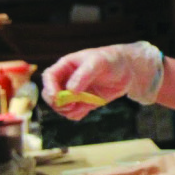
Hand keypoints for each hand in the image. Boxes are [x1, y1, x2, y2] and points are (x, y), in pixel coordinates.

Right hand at [40, 41, 162, 119]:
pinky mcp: (82, 103)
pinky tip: (88, 109)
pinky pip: (72, 114)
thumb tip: (70, 90)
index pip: (48, 77)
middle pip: (50, 95)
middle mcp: (66, 80)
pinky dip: (77, 115)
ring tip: (84, 106)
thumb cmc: (111, 60)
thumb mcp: (98, 62)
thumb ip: (83, 75)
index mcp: (65, 66)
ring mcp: (73, 93)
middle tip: (71, 106)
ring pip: (60, 107)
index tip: (58, 98)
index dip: (49, 88)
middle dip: (57, 103)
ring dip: (68, 111)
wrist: (126, 71)